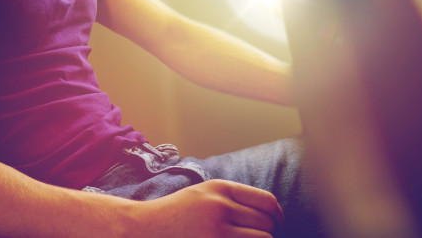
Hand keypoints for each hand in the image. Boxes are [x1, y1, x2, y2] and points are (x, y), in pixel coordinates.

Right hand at [133, 180, 283, 236]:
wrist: (144, 228)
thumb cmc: (175, 214)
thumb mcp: (202, 195)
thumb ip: (232, 198)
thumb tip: (271, 211)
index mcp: (219, 188)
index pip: (266, 201)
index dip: (277, 214)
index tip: (276, 222)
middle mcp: (220, 207)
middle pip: (267, 222)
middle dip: (267, 231)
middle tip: (255, 235)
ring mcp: (217, 230)